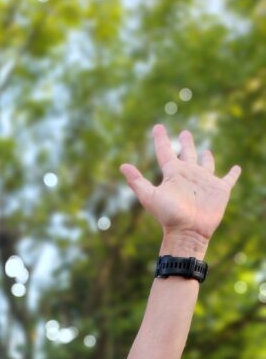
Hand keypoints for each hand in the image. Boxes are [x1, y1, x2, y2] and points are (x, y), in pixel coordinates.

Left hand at [120, 125, 240, 254]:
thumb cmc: (169, 215)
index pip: (164, 152)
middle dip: (186, 143)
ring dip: (206, 157)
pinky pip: (228, 179)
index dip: (160, 139)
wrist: (188, 231)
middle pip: (187, 154)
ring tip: (206, 150)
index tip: (157, 126)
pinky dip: (233, 174)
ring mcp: (204, 181)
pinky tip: (236, 168)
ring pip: (206, 164)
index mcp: (173, 174)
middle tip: (184, 133)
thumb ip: (137, 181)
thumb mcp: (150, 196)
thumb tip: (122, 166)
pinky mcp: (219, 189)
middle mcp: (188, 175)